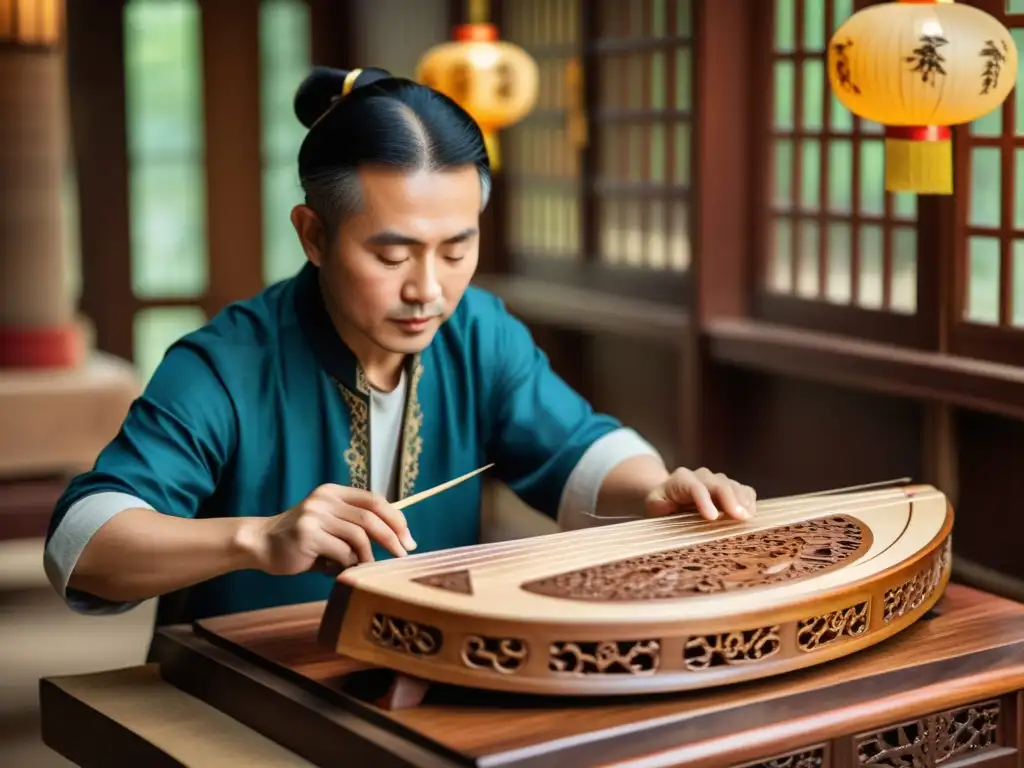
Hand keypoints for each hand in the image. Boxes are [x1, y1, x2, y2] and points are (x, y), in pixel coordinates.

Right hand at [246, 485, 416, 574]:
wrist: (261, 543)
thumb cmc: (302, 539)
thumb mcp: (329, 523)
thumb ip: (355, 525)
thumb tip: (397, 538)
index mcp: (334, 492)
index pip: (374, 500)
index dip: (396, 518)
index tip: (408, 537)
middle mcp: (325, 499)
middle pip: (371, 518)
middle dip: (392, 538)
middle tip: (402, 554)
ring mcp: (315, 516)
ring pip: (358, 537)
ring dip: (366, 557)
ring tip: (361, 567)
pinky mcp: (308, 535)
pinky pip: (342, 553)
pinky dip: (345, 565)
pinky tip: (332, 569)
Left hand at [644, 467, 755, 520]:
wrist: (670, 496)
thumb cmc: (662, 504)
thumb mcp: (654, 504)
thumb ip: (658, 505)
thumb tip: (666, 507)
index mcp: (681, 480)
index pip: (694, 487)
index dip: (704, 500)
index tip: (713, 517)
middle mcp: (701, 476)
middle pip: (718, 483)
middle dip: (730, 499)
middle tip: (740, 517)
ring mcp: (717, 480)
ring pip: (733, 485)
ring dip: (742, 500)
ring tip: (748, 516)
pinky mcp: (730, 488)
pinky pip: (743, 490)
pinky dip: (749, 500)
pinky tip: (751, 513)